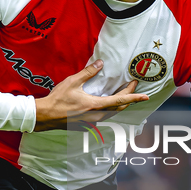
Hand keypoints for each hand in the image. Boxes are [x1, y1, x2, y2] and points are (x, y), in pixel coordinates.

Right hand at [34, 60, 148, 131]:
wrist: (45, 116)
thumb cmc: (57, 99)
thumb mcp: (73, 82)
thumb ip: (88, 72)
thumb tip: (101, 63)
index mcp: (96, 105)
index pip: (120, 101)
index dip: (134, 97)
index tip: (145, 96)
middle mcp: (96, 116)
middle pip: (118, 108)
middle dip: (128, 98)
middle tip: (131, 87)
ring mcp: (91, 123)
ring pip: (111, 114)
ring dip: (118, 105)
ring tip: (122, 94)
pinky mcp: (86, 126)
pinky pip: (102, 118)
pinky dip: (107, 111)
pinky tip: (104, 104)